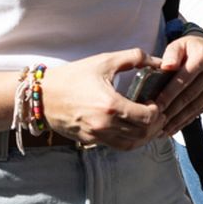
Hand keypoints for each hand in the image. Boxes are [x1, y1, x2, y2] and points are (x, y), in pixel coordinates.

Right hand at [41, 48, 168, 149]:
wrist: (42, 95)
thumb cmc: (73, 76)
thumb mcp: (105, 61)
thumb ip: (135, 58)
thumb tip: (159, 62)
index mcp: (111, 105)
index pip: (147, 118)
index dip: (158, 111)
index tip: (157, 102)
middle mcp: (104, 125)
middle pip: (142, 135)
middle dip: (155, 125)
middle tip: (157, 113)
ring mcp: (96, 136)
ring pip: (130, 145)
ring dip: (144, 136)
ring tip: (148, 122)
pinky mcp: (89, 141)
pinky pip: (115, 145)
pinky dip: (128, 139)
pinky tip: (130, 126)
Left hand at [156, 32, 202, 134]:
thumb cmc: (188, 48)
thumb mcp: (179, 45)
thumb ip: (171, 54)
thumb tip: (166, 67)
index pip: (184, 79)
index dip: (169, 94)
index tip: (156, 106)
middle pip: (190, 96)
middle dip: (172, 111)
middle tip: (156, 122)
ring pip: (196, 107)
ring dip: (178, 120)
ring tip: (162, 129)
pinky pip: (200, 110)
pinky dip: (186, 120)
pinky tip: (174, 127)